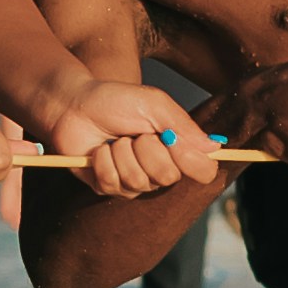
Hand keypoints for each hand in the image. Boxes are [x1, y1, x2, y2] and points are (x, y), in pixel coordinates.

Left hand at [34, 73, 217, 195]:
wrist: (74, 105)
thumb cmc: (116, 101)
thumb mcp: (154, 104)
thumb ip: (183, 126)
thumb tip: (214, 147)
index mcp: (177, 149)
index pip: (204, 171)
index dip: (194, 163)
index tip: (176, 143)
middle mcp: (159, 169)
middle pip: (169, 177)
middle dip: (148, 150)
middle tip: (136, 134)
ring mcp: (133, 182)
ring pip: (138, 181)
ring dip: (122, 153)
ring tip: (115, 139)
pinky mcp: (108, 187)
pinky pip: (112, 183)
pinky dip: (103, 161)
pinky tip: (99, 150)